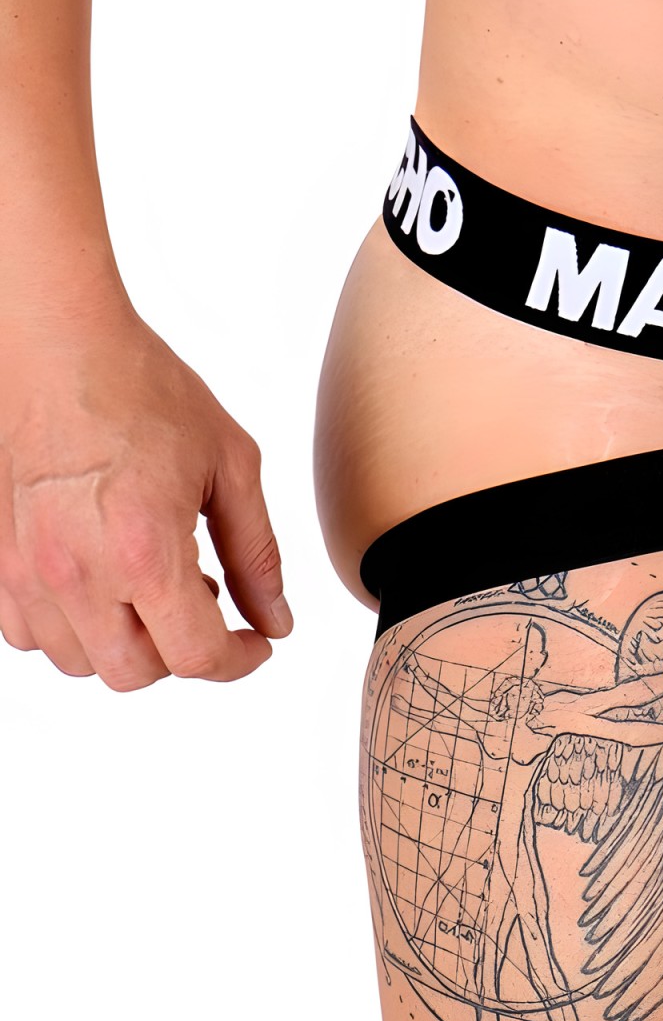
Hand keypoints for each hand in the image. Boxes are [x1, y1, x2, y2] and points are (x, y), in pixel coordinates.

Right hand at [0, 303, 290, 688]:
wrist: (60, 347)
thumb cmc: (143, 390)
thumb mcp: (230, 466)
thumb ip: (256, 554)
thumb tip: (276, 619)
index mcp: (144, 550)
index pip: (194, 657)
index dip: (237, 661)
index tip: (256, 644)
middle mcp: (77, 572)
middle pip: (136, 674)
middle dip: (184, 653)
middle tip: (209, 603)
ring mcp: (27, 571)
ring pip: (81, 662)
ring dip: (129, 642)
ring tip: (157, 581)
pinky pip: (32, 633)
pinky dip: (75, 627)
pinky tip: (107, 578)